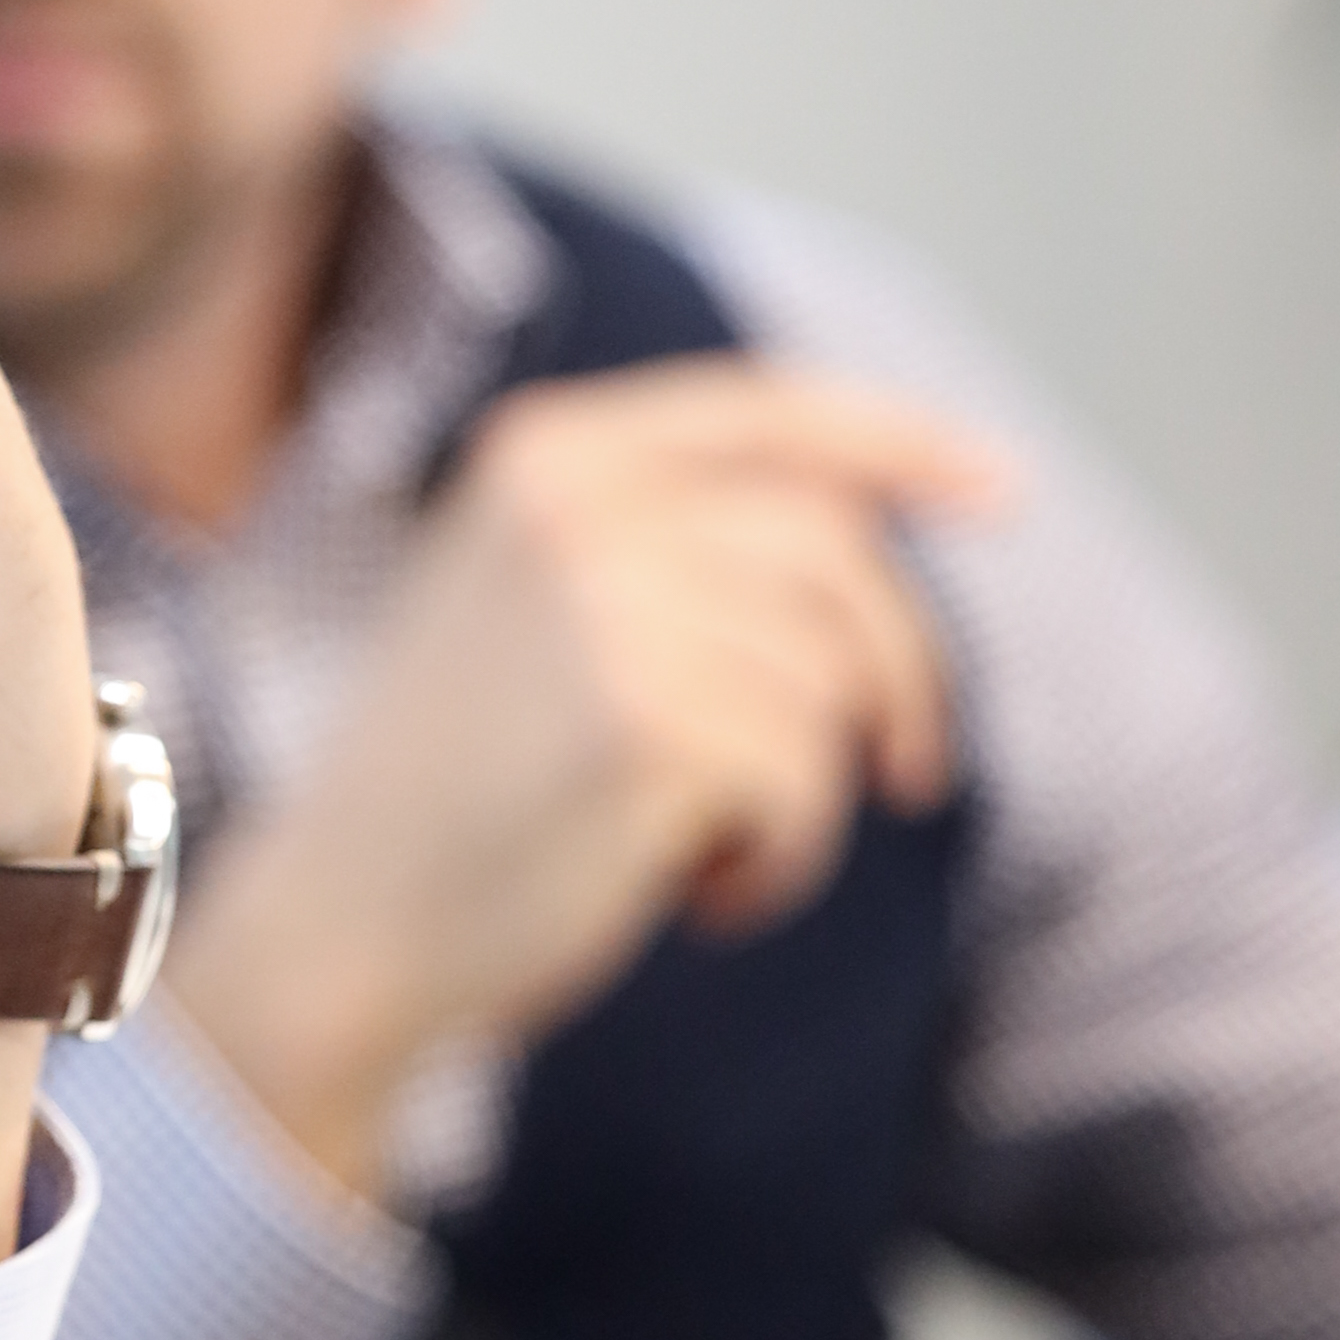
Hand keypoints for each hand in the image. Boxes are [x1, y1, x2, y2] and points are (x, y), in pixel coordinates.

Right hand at [170, 358, 1010, 1201]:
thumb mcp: (530, 608)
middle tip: (910, 774)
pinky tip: (699, 897)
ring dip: (810, 792)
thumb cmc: (446, 795)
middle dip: (903, 672)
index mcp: (550, 456)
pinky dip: (782, 859)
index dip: (905, 443)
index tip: (1001, 493)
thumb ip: (665, 541)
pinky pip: (806, 780)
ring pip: (830, 682)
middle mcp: (582, 507)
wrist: (338, 929)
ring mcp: (614, 607)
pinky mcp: (649, 723)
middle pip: (837, 557)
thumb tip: (872, 529)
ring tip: (713, 853)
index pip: (772, 410)